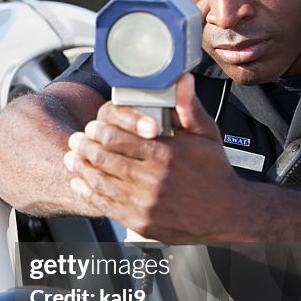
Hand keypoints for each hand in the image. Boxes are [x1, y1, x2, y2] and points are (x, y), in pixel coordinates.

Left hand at [63, 73, 247, 240]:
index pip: (117, 138)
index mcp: (164, 155)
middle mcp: (151, 180)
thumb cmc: (215, 172)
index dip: (98, 131)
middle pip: (102, 159)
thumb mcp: (207, 135)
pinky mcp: (139, 221)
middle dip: (83, 146)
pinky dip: (87, 192)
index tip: (92, 126)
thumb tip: (182, 78)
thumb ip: (188, 107)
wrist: (228, 214)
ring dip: (80, 167)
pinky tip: (80, 182)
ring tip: (72, 157)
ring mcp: (143, 203)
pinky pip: (105, 205)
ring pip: (99, 182)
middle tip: (76, 139)